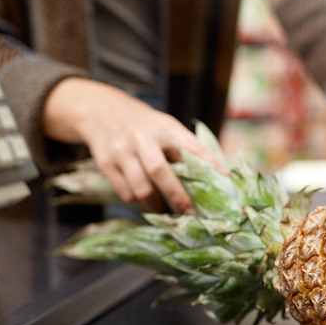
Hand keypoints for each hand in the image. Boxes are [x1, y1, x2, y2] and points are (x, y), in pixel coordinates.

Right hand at [43, 77, 226, 213]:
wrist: (100, 110)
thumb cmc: (145, 125)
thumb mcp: (166, 127)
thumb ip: (185, 149)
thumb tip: (215, 177)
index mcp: (165, 127)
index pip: (192, 147)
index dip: (210, 166)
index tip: (225, 183)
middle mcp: (142, 138)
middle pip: (160, 171)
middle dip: (178, 196)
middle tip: (192, 214)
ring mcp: (121, 151)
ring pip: (141, 188)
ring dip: (157, 205)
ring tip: (168, 212)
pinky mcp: (106, 163)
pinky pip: (125, 192)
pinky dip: (138, 202)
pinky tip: (147, 203)